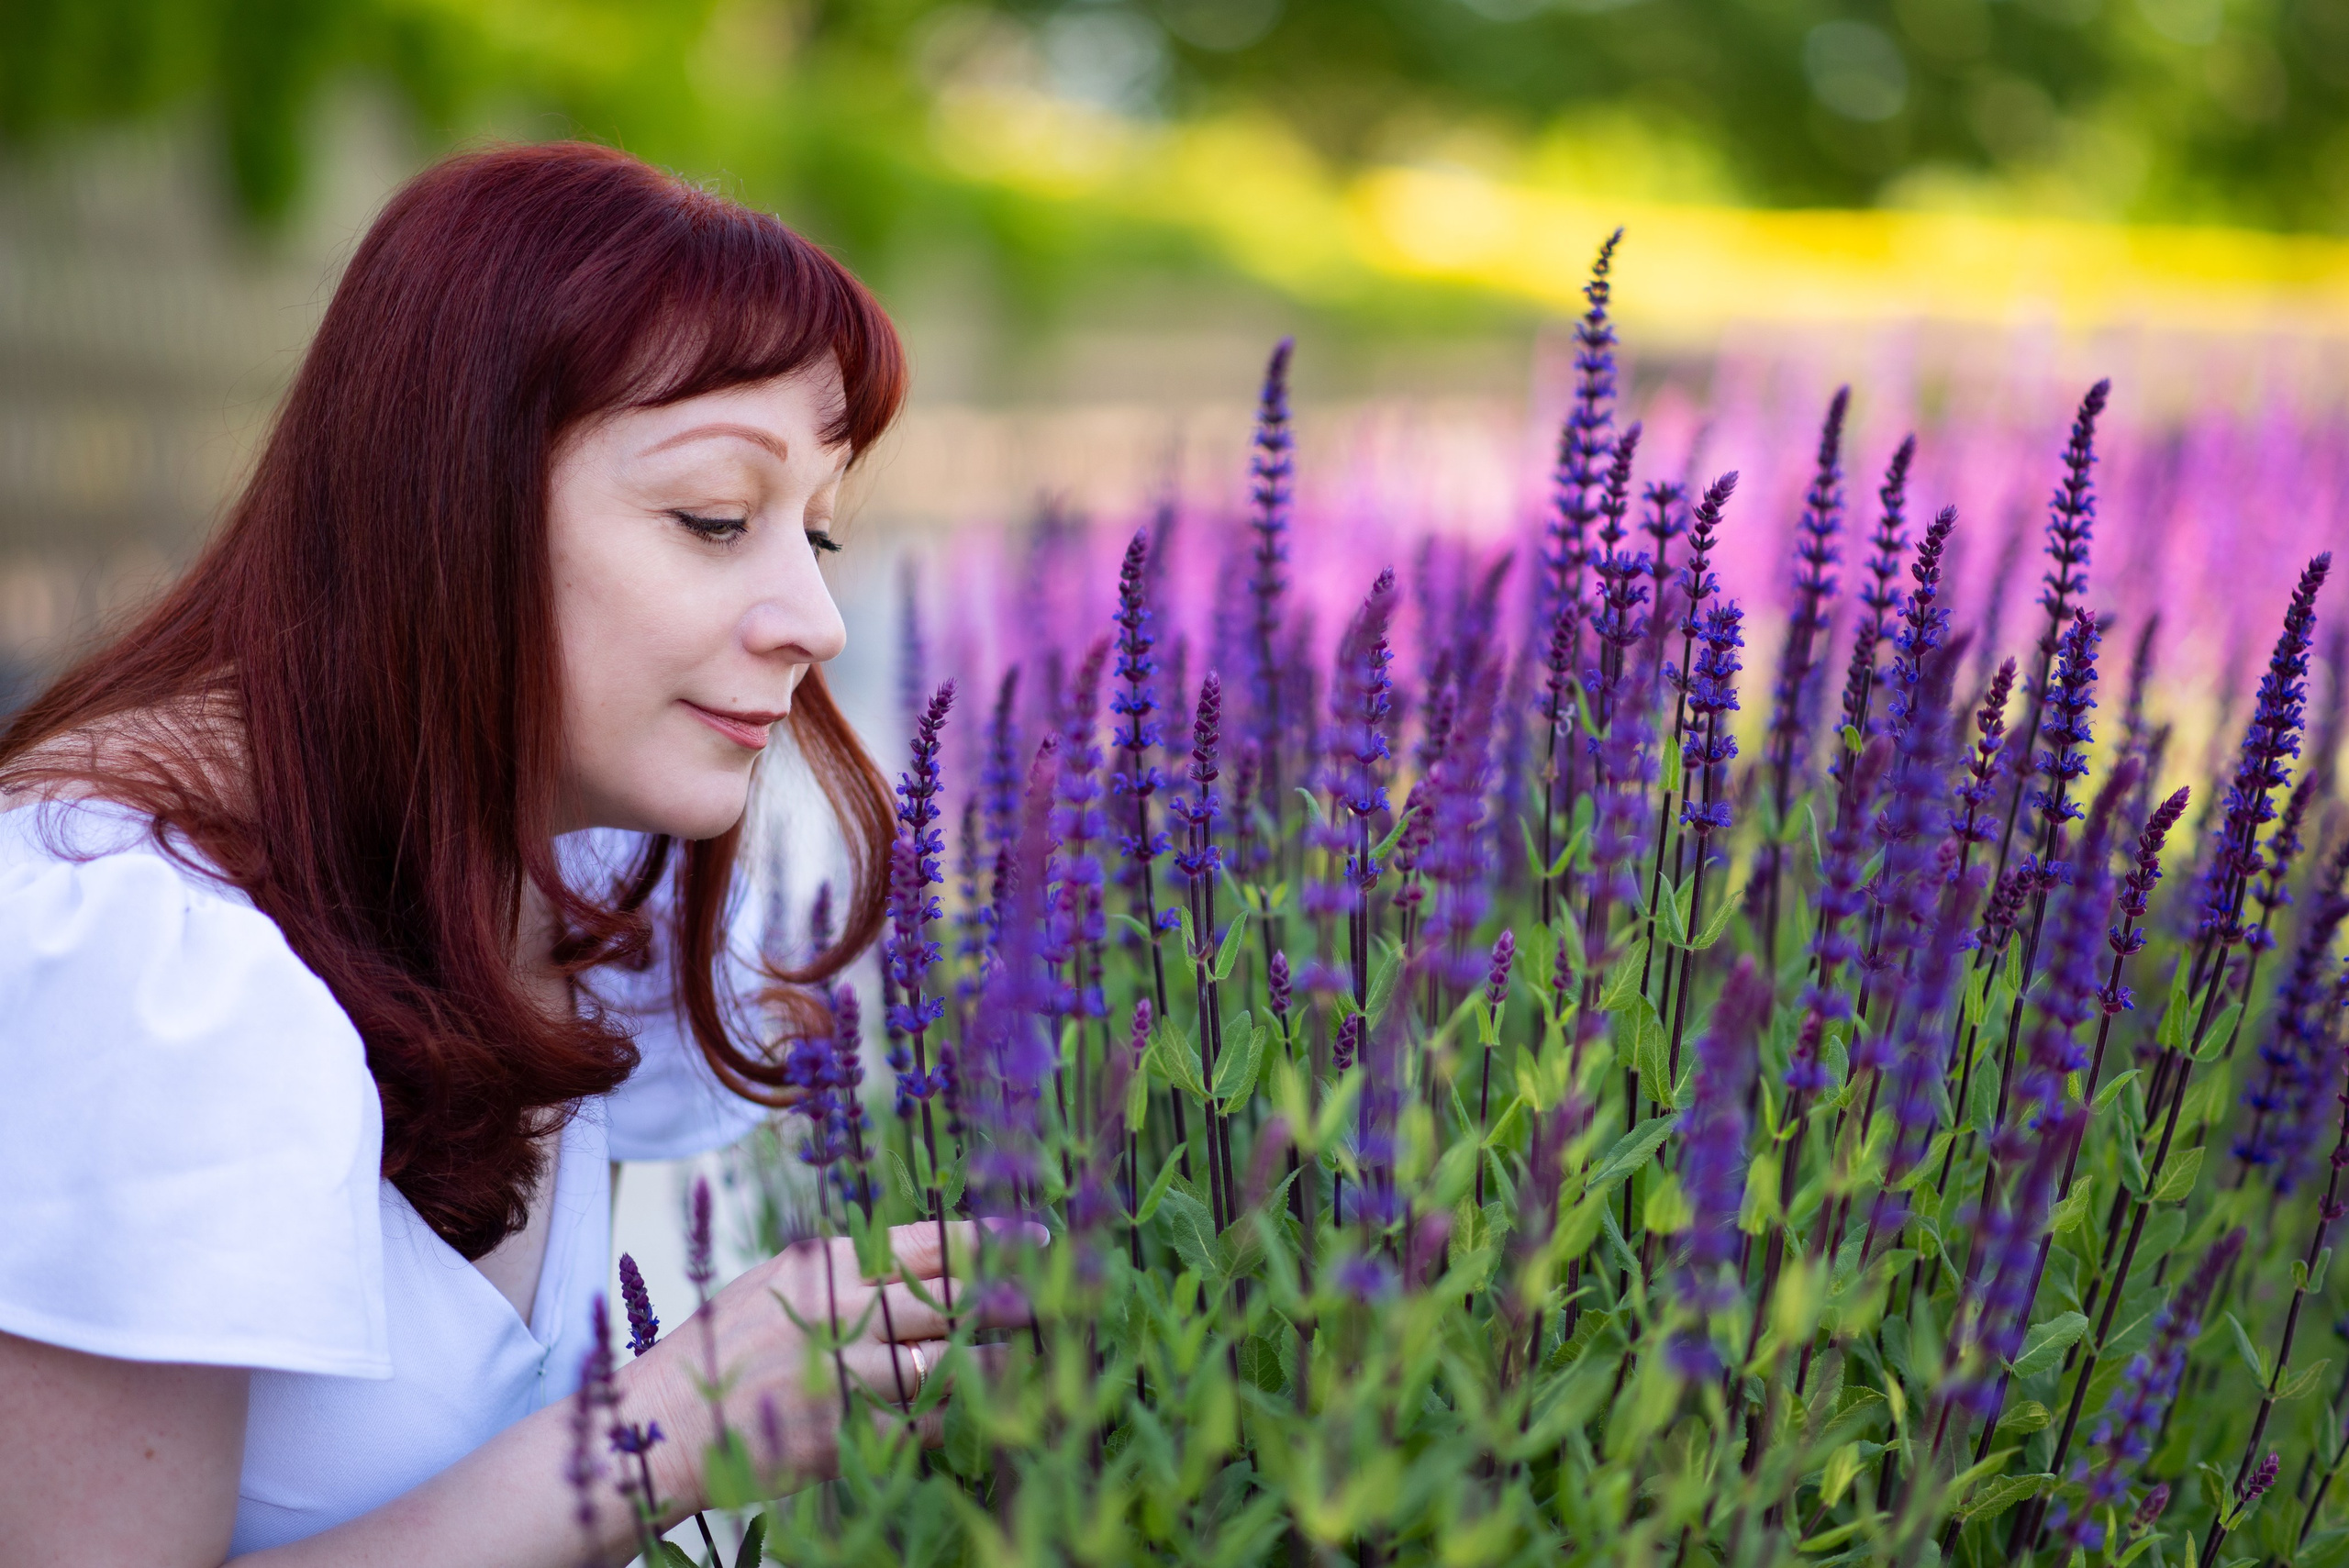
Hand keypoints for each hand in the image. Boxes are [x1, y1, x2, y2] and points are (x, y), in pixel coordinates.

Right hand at [623, 1219, 1032, 1508]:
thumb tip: (917, 1259)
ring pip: (945, 1362)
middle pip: (947, 1299)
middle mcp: (840, 1313)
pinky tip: (970, 1416)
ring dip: (991, 1362)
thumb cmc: (720, 1351)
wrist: (664, 1425)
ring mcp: (842, 1376)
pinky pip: (920, 1424)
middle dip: (1004, 1301)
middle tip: (1045, 1304)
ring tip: (1020, 1360)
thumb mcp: (776, 1283)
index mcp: (825, 1265)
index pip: (927, 1242)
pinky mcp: (842, 1436)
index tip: (1036, 1242)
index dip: (990, 1241)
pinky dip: (950, 1419)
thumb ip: (844, 1271)